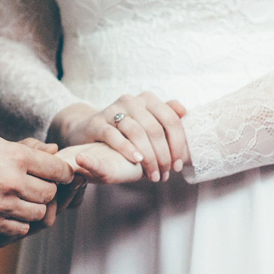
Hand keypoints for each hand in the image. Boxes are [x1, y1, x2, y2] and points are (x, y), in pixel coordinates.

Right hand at [0, 134, 74, 246]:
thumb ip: (28, 148)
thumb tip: (54, 150)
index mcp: (16, 157)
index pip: (57, 170)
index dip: (64, 173)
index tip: (61, 174)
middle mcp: (13, 182)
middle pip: (50, 193)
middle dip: (48, 190)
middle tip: (39, 186)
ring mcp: (3, 205)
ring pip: (39, 213)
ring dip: (35, 207)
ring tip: (23, 199)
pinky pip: (22, 229)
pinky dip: (21, 222)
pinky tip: (12, 212)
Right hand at [49, 93, 188, 182]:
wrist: (89, 129)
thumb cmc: (124, 130)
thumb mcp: (147, 122)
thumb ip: (166, 116)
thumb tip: (183, 111)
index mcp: (147, 99)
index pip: (170, 120)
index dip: (178, 145)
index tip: (177, 166)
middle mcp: (131, 100)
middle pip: (155, 129)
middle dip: (163, 156)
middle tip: (165, 174)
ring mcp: (112, 110)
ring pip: (137, 133)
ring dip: (148, 158)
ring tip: (152, 175)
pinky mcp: (96, 122)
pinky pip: (114, 136)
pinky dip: (127, 149)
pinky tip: (137, 161)